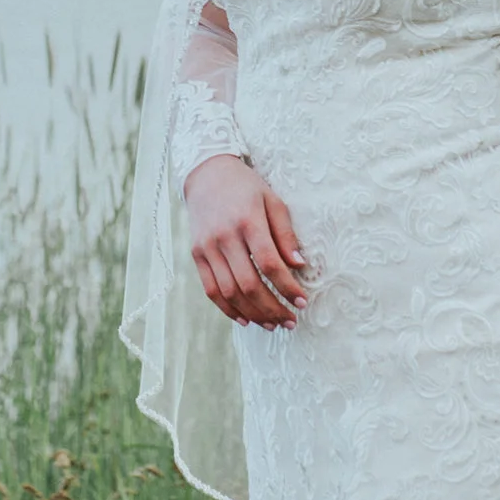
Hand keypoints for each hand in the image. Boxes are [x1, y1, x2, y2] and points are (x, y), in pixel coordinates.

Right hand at [185, 154, 310, 327]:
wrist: (207, 175)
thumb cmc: (246, 187)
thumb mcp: (272, 201)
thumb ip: (285, 234)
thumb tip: (299, 266)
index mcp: (247, 220)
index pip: (269, 263)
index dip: (287, 287)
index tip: (302, 301)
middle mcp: (224, 236)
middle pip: (248, 284)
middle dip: (272, 308)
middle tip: (291, 321)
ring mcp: (207, 247)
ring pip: (229, 292)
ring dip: (253, 313)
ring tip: (273, 324)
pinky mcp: (196, 255)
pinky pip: (211, 290)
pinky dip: (228, 309)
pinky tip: (246, 320)